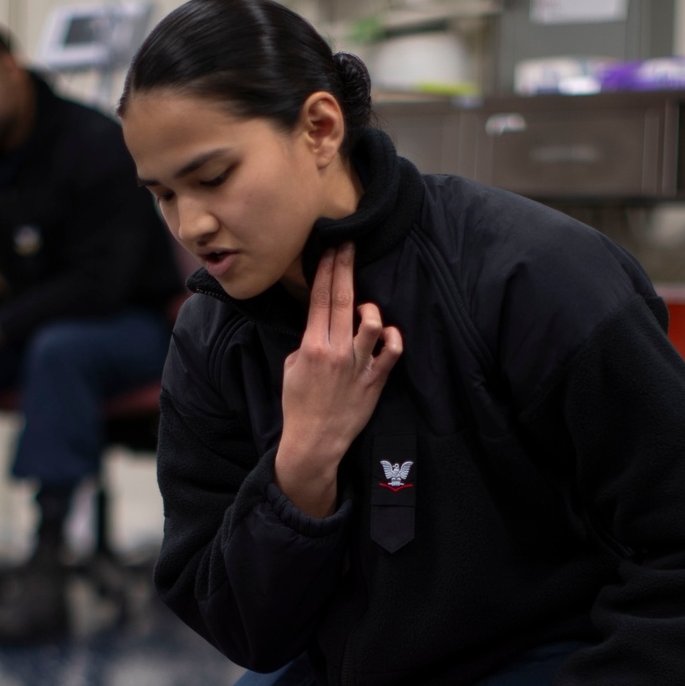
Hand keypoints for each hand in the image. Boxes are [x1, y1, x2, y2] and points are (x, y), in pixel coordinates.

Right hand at [275, 243, 401, 516]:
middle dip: (345, 268)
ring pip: (372, 323)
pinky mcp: (375, 381)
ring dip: (370, 308)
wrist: (314, 442)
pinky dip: (393, 338)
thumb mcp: (291, 367)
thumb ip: (307, 341)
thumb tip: (320, 323)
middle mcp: (337, 352)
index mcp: (312, 346)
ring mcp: (358, 366)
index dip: (326, 269)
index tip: (331, 247)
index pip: (319, 298)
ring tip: (364, 307)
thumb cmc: (299, 405)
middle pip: (343, 300)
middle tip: (349, 244)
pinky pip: (392, 352)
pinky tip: (388, 334)